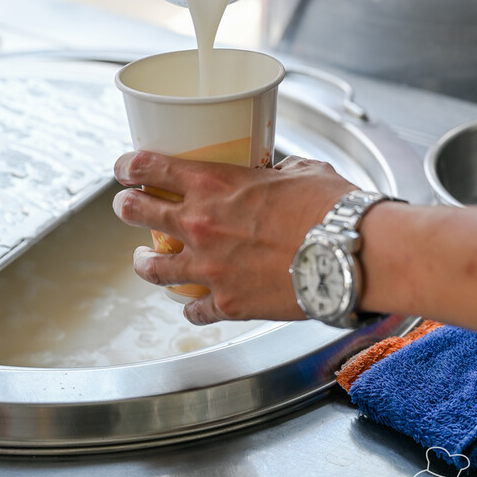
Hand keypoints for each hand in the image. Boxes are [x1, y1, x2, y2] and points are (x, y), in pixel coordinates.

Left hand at [113, 152, 356, 324]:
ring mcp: (209, 268)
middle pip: (137, 213)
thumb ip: (273, 173)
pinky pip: (194, 310)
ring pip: (152, 268)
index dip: (127, 166)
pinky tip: (194, 305)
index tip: (124, 169)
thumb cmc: (332, 207)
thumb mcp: (298, 171)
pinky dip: (192, 307)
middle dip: (126, 207)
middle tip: (128, 207)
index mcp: (213, 184)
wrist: (353, 253)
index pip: (149, 167)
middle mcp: (200, 224)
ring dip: (142, 261)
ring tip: (143, 259)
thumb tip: (272, 176)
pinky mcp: (228, 303)